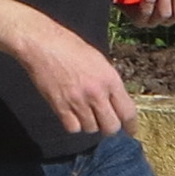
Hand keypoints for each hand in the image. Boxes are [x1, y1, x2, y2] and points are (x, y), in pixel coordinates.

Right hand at [19, 22, 139, 135]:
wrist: (43, 45)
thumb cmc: (70, 47)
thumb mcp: (99, 62)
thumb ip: (110, 84)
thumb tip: (117, 104)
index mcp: (110, 79)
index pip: (127, 112)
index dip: (131, 125)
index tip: (130, 130)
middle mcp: (96, 93)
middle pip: (111, 127)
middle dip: (109, 127)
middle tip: (104, 121)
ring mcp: (78, 101)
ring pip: (92, 129)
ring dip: (90, 124)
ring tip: (85, 111)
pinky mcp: (60, 106)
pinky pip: (73, 128)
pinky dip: (74, 124)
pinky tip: (72, 113)